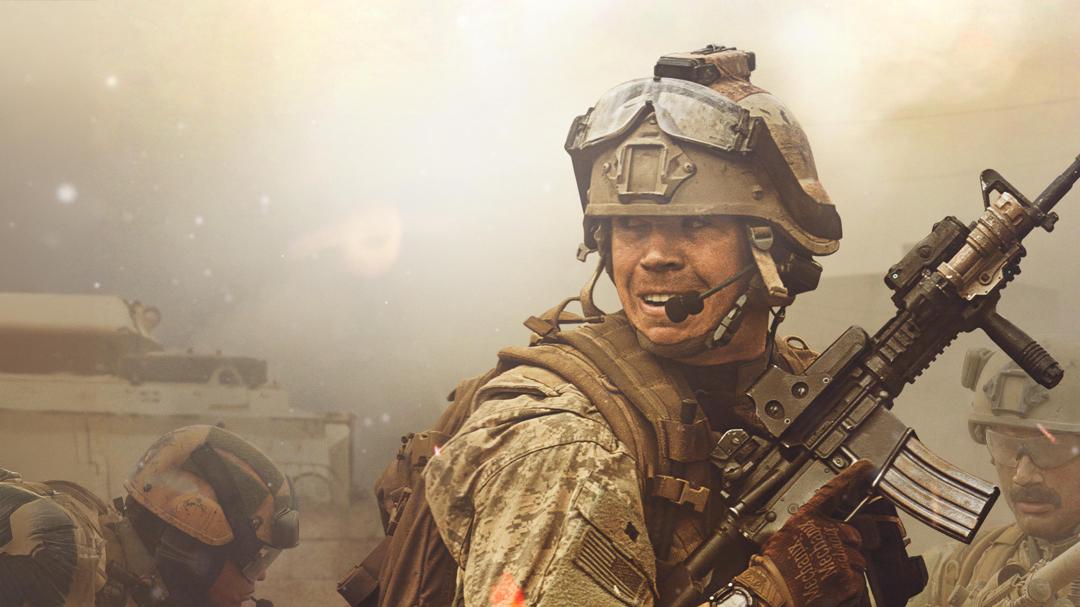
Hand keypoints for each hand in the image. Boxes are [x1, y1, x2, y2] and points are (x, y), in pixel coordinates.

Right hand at [733, 460, 873, 606]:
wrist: (774, 590)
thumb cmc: (775, 566)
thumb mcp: (786, 534)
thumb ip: (808, 527)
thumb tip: (822, 530)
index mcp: (809, 517)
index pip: (833, 491)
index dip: (851, 477)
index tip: (865, 466)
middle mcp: (827, 531)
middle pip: (853, 534)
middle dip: (847, 547)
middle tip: (829, 558)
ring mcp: (840, 553)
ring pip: (858, 560)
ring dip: (847, 568)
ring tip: (824, 575)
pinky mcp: (848, 575)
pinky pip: (857, 580)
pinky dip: (847, 586)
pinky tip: (829, 586)